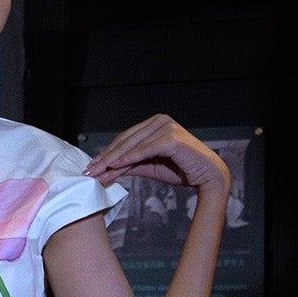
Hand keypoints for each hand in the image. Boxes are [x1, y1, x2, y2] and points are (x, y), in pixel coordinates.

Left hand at [86, 115, 229, 193]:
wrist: (207, 175)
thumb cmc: (181, 169)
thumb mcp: (150, 167)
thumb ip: (131, 165)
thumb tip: (108, 171)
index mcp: (155, 124)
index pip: (125, 138)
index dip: (108, 152)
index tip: (93, 166)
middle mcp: (160, 121)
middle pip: (126, 141)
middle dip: (106, 158)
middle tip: (90, 171)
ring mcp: (166, 127)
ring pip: (133, 146)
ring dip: (114, 160)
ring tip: (100, 172)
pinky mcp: (171, 138)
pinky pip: (145, 150)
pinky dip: (130, 158)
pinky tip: (117, 166)